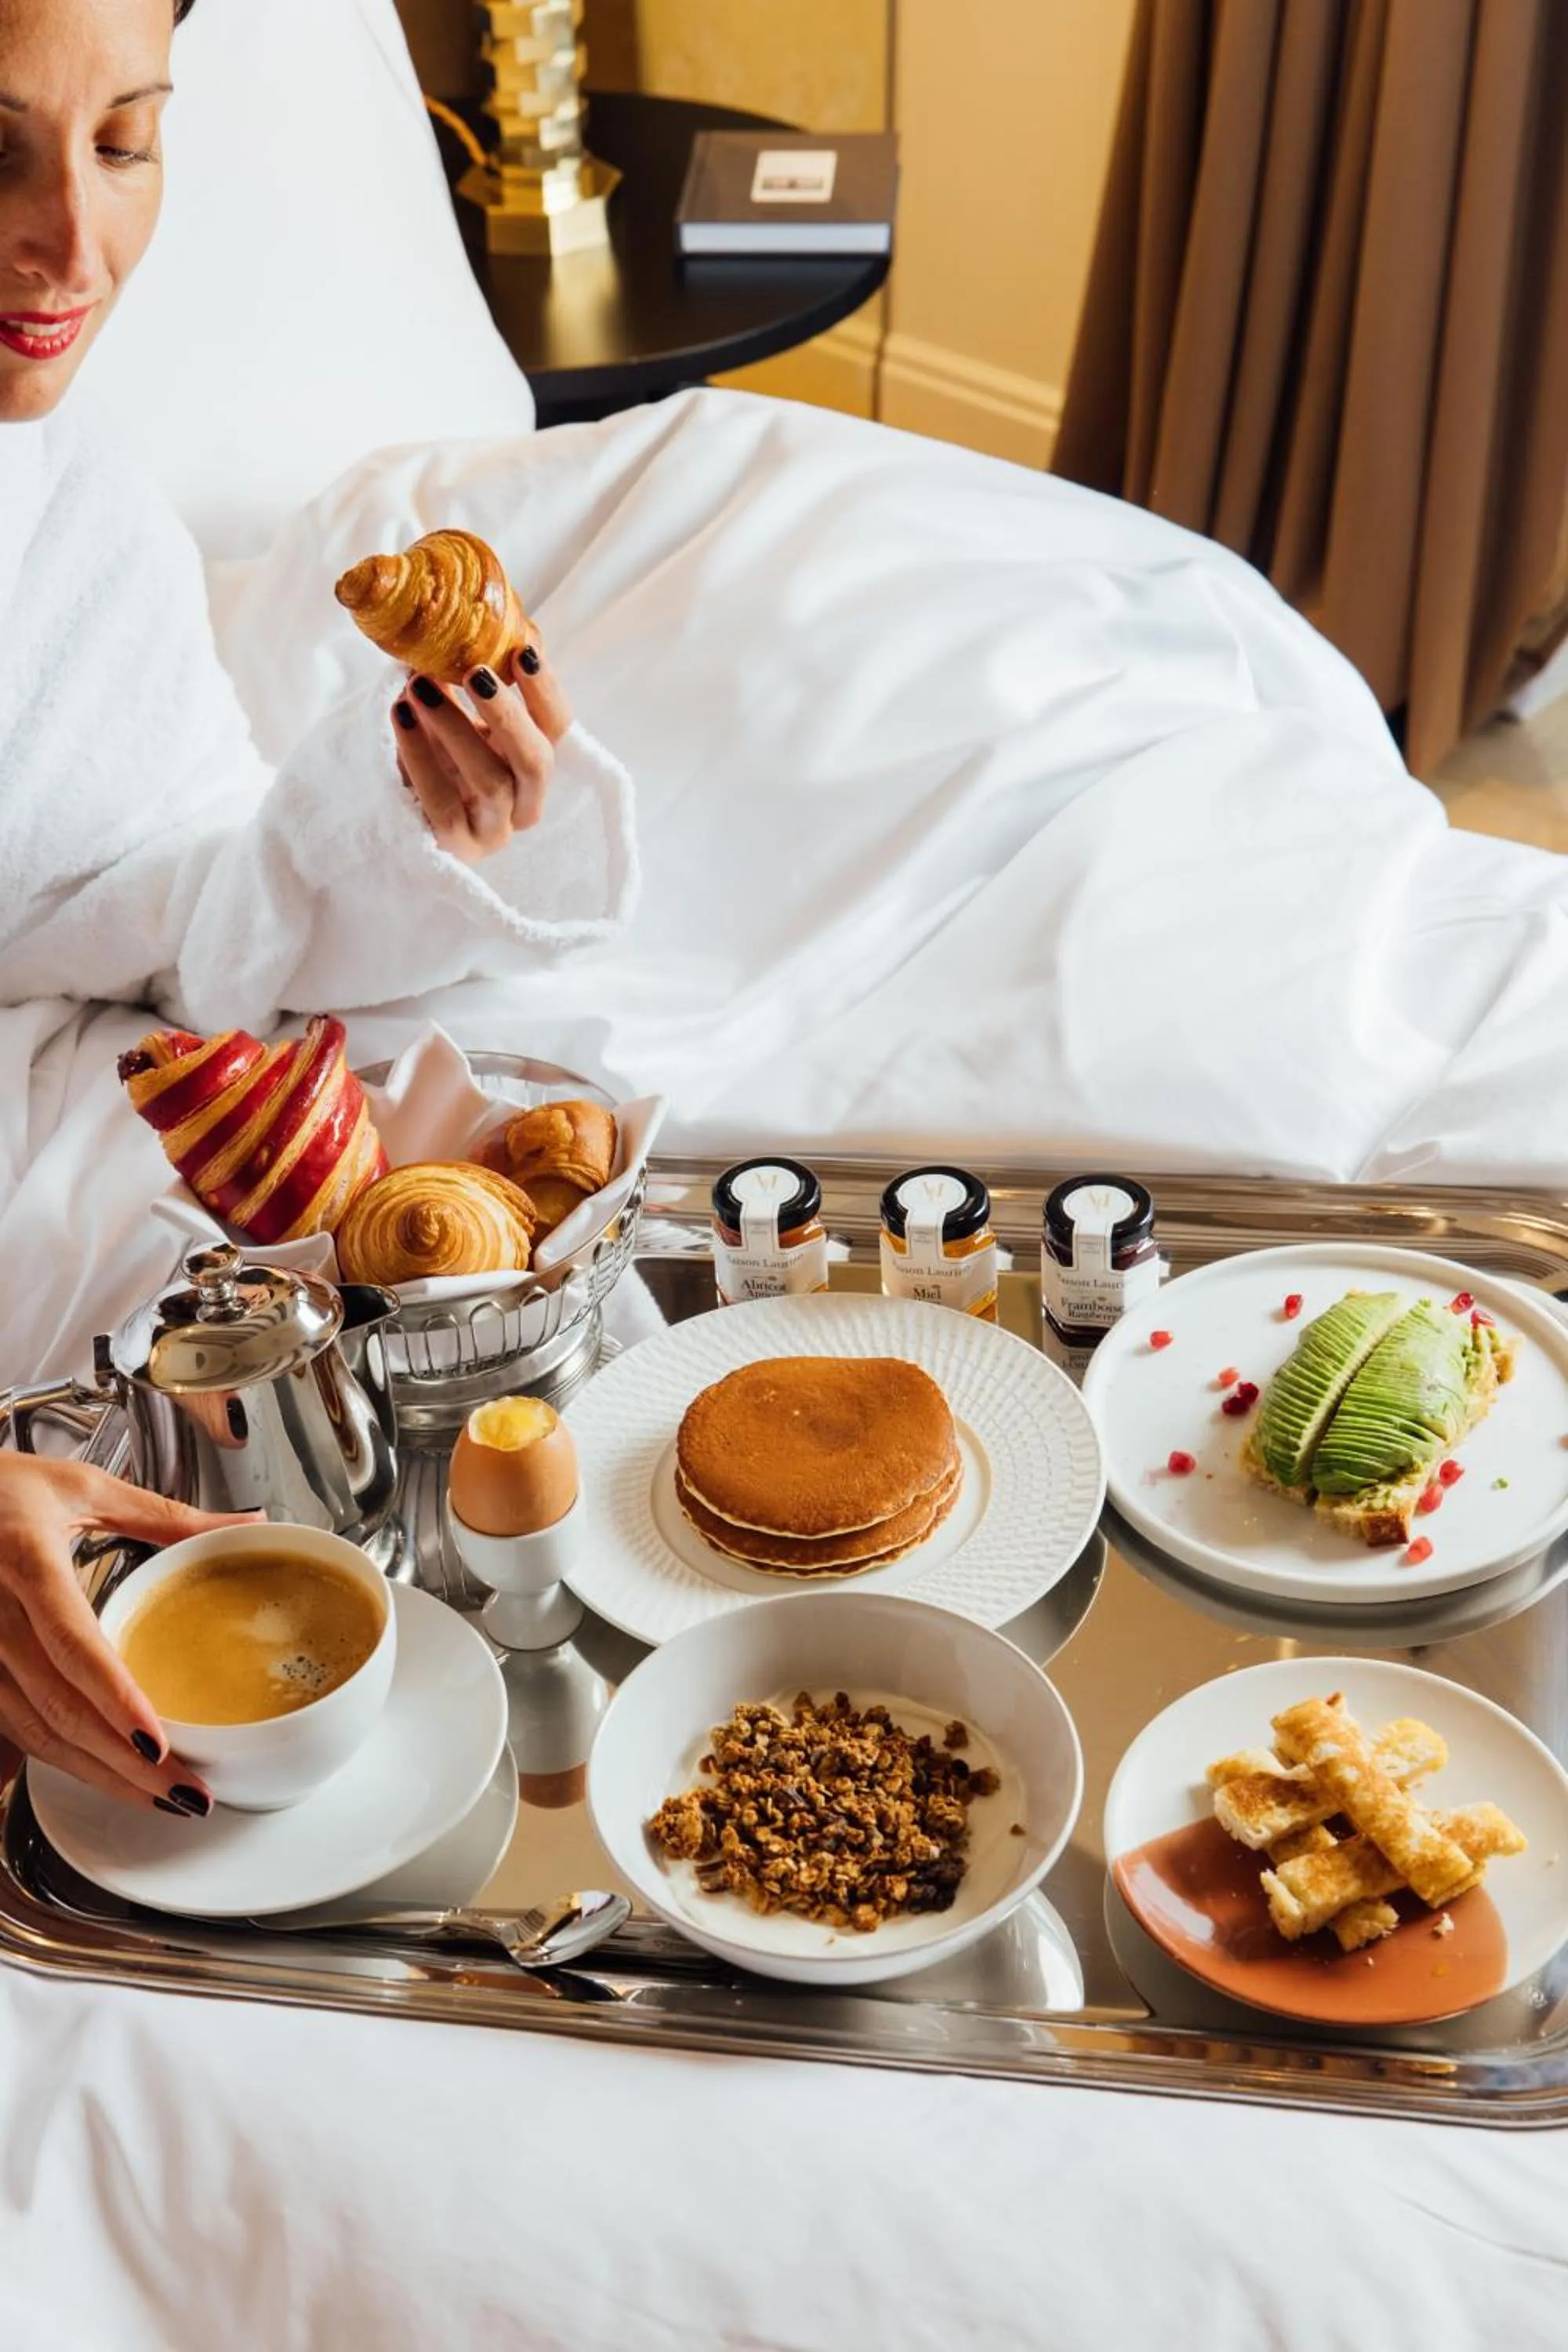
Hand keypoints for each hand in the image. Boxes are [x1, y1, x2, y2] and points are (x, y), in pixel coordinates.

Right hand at [0, 1456, 258, 1812]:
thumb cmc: (0, 1489)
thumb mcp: (80, 1486)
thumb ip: (164, 1516)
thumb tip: (245, 1523)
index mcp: (29, 1564)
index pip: (74, 1645)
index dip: (116, 1699)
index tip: (159, 1742)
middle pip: (59, 1708)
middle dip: (123, 1761)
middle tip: (185, 1792)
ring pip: (32, 1731)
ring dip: (94, 1772)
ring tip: (157, 1796)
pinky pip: (8, 1728)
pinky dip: (52, 1759)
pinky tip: (96, 1779)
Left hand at [391, 630, 573, 865]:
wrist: (398, 810)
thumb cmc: (436, 754)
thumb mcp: (459, 714)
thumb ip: (472, 679)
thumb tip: (476, 619)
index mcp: (535, 762)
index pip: (558, 727)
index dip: (545, 690)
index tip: (523, 649)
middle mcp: (526, 801)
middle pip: (536, 759)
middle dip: (508, 713)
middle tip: (474, 672)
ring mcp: (495, 829)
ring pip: (491, 781)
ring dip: (455, 728)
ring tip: (418, 687)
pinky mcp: (458, 847)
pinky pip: (443, 804)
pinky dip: (420, 756)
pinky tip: (400, 717)